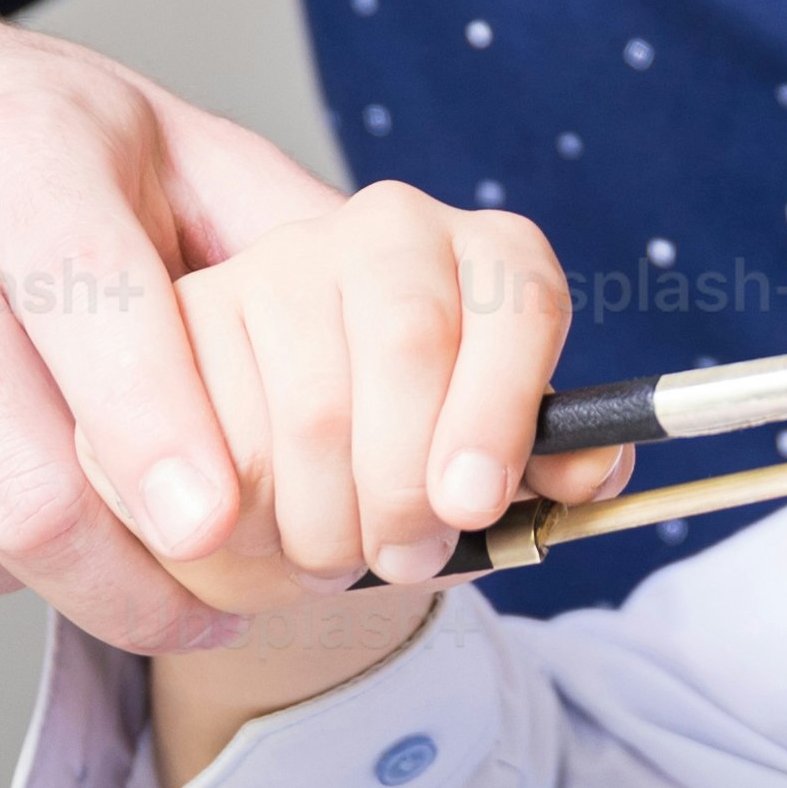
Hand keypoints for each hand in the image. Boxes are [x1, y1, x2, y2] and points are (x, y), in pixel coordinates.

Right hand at [0, 0, 342, 645]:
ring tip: (55, 526)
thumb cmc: (19, 142)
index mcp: (15, 153)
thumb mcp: (170, 145)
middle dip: (124, 582)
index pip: (96, 332)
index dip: (166, 459)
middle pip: (12, 491)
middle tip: (193, 604)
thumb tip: (447, 358)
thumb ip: (298, 245)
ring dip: (7, 576)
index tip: (218, 541)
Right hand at [171, 183, 615, 592]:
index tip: (473, 504)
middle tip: (404, 559)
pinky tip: (263, 526)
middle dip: (406, 488)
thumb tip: (595, 469)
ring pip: (309, 410)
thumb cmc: (424, 466)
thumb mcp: (502, 476)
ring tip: (338, 555)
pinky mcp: (191, 309)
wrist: (307, 473)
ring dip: (325, 521)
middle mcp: (393, 229)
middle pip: (409, 348)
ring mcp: (285, 258)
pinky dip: (244, 514)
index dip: (497, 411)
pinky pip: (214, 433)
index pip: (520, 305)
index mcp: (495, 257)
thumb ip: (559, 472)